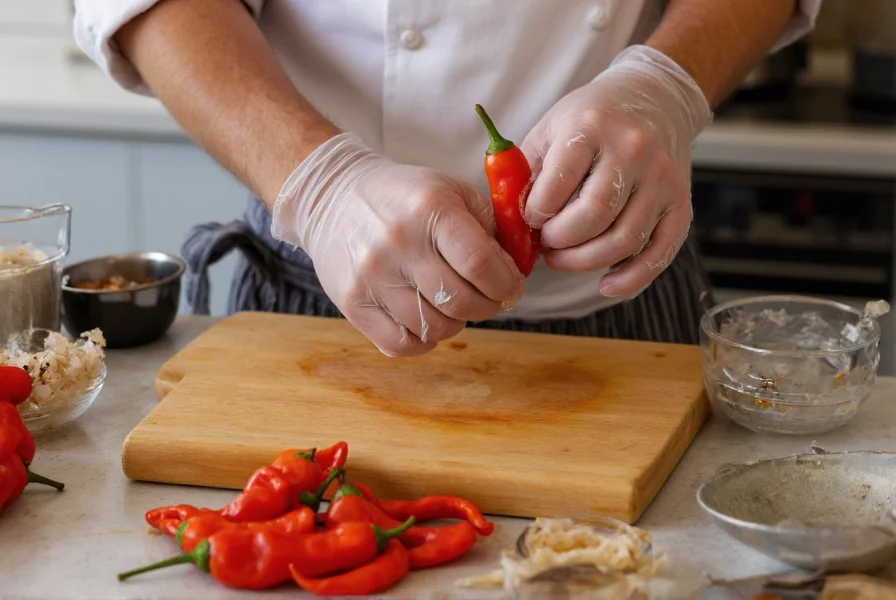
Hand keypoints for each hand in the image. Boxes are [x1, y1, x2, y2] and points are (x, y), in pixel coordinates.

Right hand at [271, 133, 523, 356]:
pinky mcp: (353, 303)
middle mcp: (399, 244)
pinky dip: (423, 340)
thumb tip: (518, 270)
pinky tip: (426, 318)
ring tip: (453, 303)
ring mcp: (372, 277)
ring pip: (436, 328)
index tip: (511, 287)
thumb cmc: (404, 196)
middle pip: (462, 302)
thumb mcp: (451, 191)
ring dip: (456, 322)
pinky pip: (401, 344)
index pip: (481, 264)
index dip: (507, 284)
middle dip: (488, 306)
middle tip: (487, 297)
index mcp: (430, 210)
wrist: (333, 197)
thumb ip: (491, 227)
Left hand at [521, 45, 711, 296]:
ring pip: (624, 240)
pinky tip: (606, 285)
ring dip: (585, 262)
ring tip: (563, 258)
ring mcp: (661, 178)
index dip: (536, 213)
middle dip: (559, 242)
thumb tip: (511, 224)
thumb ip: (527, 173)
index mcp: (591, 128)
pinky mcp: (681, 203)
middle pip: (592, 217)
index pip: (558, 184)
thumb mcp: (550, 128)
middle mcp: (632, 150)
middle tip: (545, 244)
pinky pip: (660, 253)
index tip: (529, 218)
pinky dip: (631, 278)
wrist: (654, 97)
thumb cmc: (591, 120)